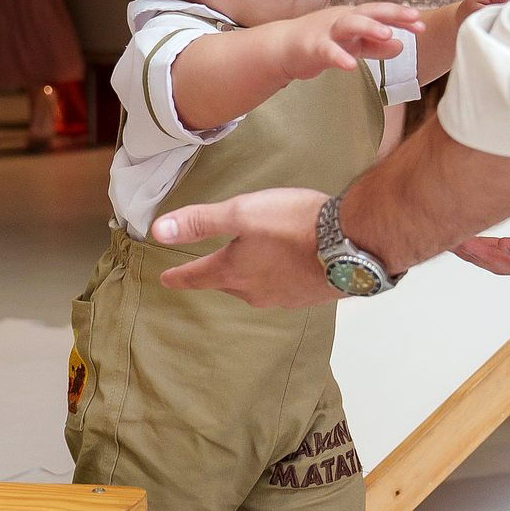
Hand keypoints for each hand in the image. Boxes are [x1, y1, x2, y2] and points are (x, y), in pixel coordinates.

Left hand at [153, 187, 337, 306]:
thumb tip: (158, 231)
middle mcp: (255, 291)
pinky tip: (287, 267)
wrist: (352, 243)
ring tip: (252, 262)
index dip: (178, 276)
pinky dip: (278, 277)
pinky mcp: (309, 296)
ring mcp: (284, 298)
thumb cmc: (293, 224)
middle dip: (217, 275)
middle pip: (227, 284)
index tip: (165, 280)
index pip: (197, 276)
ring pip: (256, 288)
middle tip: (210, 267)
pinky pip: (283, 288)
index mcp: (233, 271)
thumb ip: (200, 222)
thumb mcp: (241, 213)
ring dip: (250, 276)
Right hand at [278, 3, 421, 80]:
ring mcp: (326, 30)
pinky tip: (350, 66)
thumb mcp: (352, 45)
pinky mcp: (312, 46)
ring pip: (350, 24)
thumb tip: (402, 45)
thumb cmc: (320, 43)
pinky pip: (327, 51)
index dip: (402, 17)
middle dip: (392, 14)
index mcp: (353, 16)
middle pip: (369, 11)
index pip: (382, 13)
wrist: (282, 48)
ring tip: (388, 34)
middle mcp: (342, 18)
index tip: (422, 24)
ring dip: (369, 27)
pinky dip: (339, 57)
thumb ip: (376, 46)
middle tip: (414, 18)